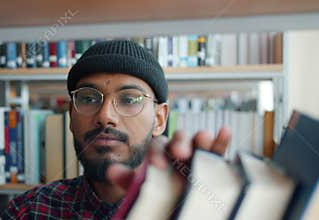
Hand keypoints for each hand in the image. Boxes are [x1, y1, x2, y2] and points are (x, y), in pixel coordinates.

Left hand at [107, 127, 231, 190]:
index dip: (157, 154)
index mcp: (161, 155)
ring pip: (198, 141)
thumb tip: (111, 171)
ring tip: (204, 137)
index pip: (157, 148)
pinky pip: (218, 150)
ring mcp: (197, 154)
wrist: (176, 204)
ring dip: (201, 138)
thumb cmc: (161, 193)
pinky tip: (224, 131)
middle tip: (180, 154)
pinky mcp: (213, 162)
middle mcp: (178, 151)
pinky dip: (221, 140)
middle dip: (180, 143)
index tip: (158, 165)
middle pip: (179, 139)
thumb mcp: (144, 188)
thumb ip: (129, 179)